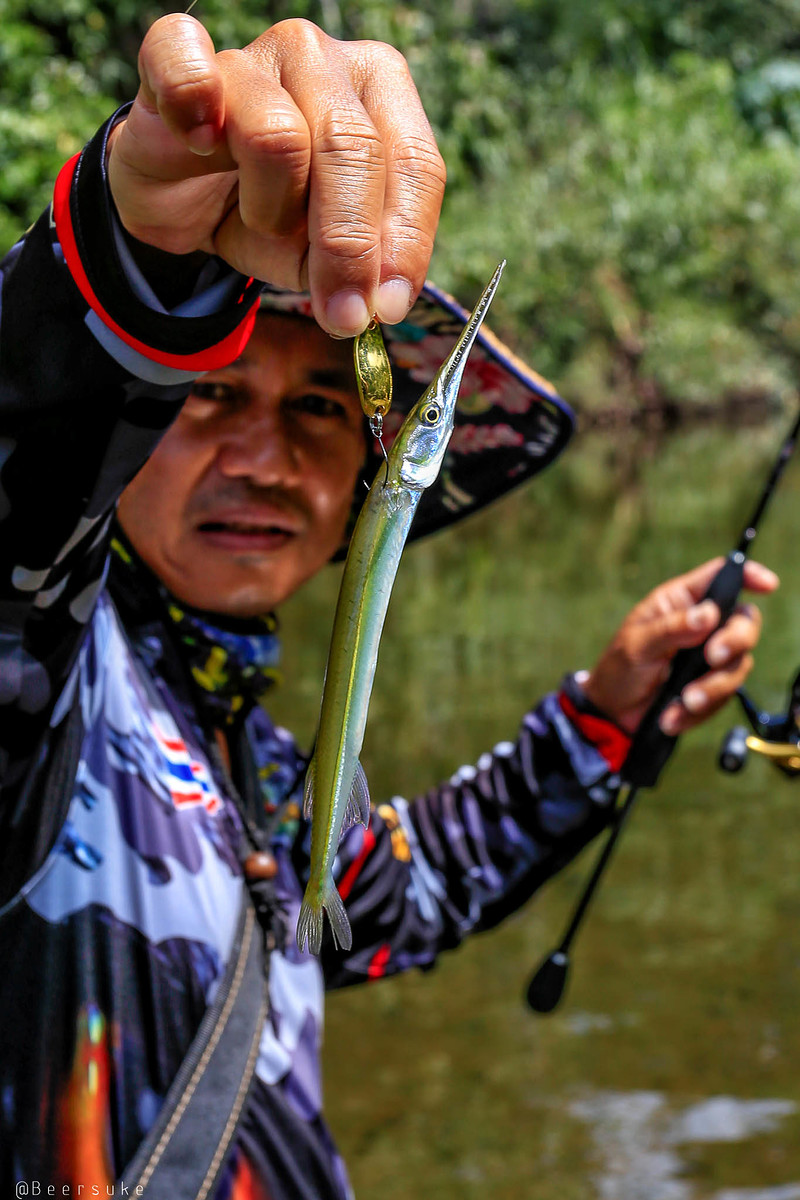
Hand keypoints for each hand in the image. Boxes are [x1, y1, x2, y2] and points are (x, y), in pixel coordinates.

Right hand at [107, 14, 444, 336]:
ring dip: (269, 209)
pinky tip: (198, 143)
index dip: (405, 241)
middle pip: (354, 148)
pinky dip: (192, 106)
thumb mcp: (320, 252)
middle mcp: (323, 60)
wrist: (179, 198)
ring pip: (280, 137)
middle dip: (348, 247)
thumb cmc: (263, 210)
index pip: (414, 162)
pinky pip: (188, 68)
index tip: (388, 308)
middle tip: (341, 314)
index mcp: (380, 93)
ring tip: (257, 219)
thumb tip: (378, 304)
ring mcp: (253, 51)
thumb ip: (357, 267)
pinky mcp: (178, 54)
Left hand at [582, 557, 778, 736]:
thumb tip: (709, 614)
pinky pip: (724, 697)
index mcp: (681, 602)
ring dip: (713, 686)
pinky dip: (700, 710)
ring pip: (739, 664)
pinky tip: (673, 716)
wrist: (613, 714)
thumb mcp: (637, 645)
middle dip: (736, 640)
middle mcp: (702, 626)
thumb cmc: (620, 668)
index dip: (748, 575)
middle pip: (744, 622)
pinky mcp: (711, 687)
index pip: (720, 577)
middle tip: (712, 658)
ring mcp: (709, 657)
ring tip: (685, 700)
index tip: (767, 585)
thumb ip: (672, 628)